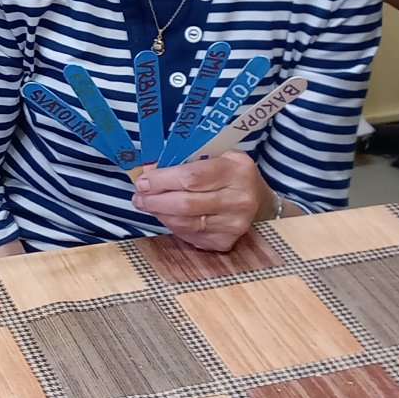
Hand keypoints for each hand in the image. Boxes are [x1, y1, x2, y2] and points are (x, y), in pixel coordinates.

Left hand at [131, 153, 265, 251]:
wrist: (260, 201)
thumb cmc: (231, 174)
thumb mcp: (217, 155)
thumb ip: (186, 160)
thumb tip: (149, 170)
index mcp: (237, 170)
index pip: (192, 177)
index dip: (163, 180)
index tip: (143, 181)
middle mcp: (240, 200)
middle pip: (186, 204)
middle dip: (155, 200)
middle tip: (138, 196)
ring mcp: (235, 224)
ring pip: (185, 223)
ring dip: (160, 214)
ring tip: (147, 204)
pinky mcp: (226, 242)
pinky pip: (190, 236)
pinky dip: (173, 225)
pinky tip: (166, 215)